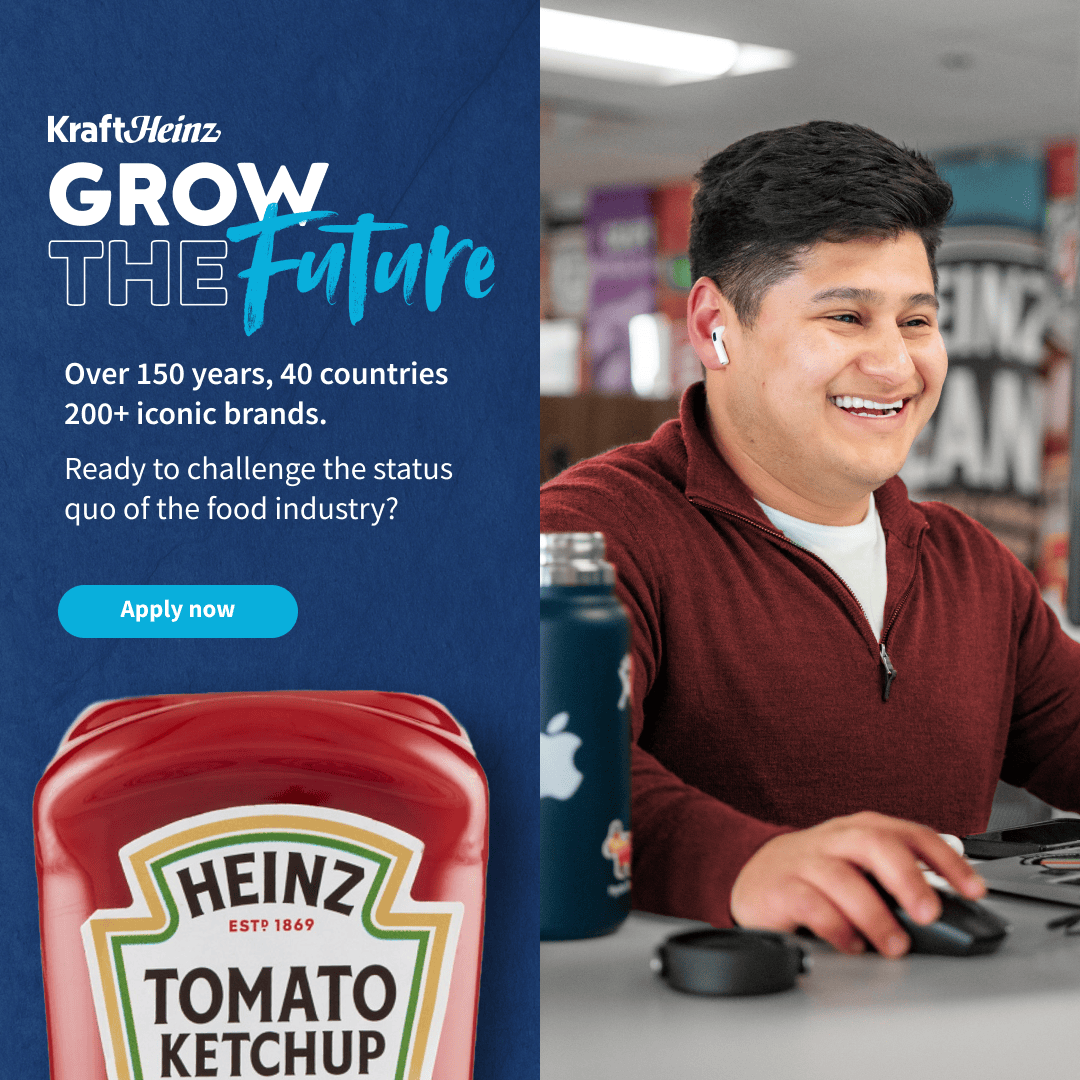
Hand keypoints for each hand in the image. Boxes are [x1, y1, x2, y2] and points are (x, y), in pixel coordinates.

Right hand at [729, 811, 985, 956]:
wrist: (753, 877)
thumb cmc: (818, 877)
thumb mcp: (861, 871)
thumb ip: (898, 884)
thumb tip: (948, 916)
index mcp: (862, 831)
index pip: (911, 834)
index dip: (947, 860)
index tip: (974, 889)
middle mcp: (835, 840)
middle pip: (875, 843)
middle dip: (908, 878)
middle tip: (929, 914)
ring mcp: (805, 861)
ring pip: (843, 878)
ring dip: (875, 914)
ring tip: (894, 944)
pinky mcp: (779, 888)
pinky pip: (811, 905)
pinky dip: (837, 928)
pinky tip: (852, 943)